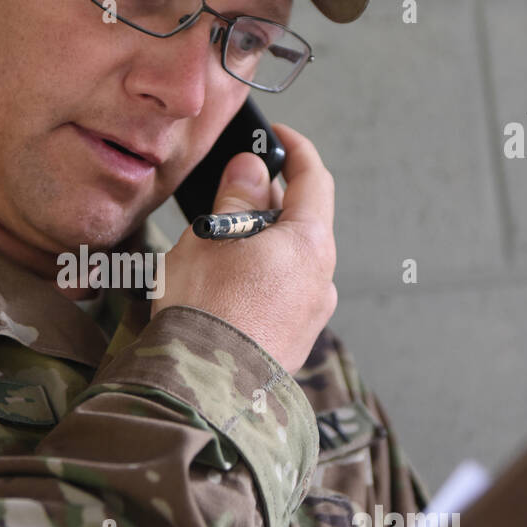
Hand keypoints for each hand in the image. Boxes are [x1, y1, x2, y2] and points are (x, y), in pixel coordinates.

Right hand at [151, 121, 336, 373]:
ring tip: (219, 244)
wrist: (204, 388)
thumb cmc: (206, 310)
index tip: (278, 137)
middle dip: (270, 202)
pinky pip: (282, 295)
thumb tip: (252, 170)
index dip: (296, 151)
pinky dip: (260, 277)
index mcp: (310, 244)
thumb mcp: (212, 237)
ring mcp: (311, 316)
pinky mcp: (293, 343)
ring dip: (262, 243)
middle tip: (234, 190)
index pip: (315, 180)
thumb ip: (236, 199)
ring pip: (290, 262)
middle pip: (303, 223)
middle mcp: (322, 280)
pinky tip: (226, 284)